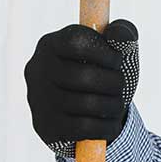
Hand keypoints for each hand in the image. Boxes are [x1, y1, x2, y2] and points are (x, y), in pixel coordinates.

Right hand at [24, 20, 138, 161]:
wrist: (88, 113)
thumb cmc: (102, 74)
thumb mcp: (115, 51)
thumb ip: (123, 34)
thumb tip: (118, 33)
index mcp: (51, 43)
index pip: (76, 42)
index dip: (104, 52)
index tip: (117, 60)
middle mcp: (37, 69)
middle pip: (83, 76)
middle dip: (113, 82)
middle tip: (120, 86)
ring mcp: (38, 99)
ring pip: (85, 104)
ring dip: (113, 105)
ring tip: (116, 104)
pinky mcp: (44, 126)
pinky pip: (83, 128)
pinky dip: (106, 126)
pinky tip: (111, 123)